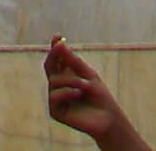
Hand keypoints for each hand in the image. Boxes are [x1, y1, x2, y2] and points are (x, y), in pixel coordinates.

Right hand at [43, 35, 141, 149]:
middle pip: (50, 66)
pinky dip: (68, 92)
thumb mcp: (88, 74)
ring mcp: (55, 98)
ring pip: (54, 80)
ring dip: (71, 80)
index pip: (57, 59)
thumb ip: (73, 61)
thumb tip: (59, 43)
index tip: (58, 37)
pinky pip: (55, 95)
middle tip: (58, 46)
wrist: (106, 118)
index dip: (56, 47)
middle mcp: (59, 85)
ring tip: (85, 86)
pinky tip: (78, 94)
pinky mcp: (55, 111)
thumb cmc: (99, 95)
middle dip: (54, 55)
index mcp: (67, 74)